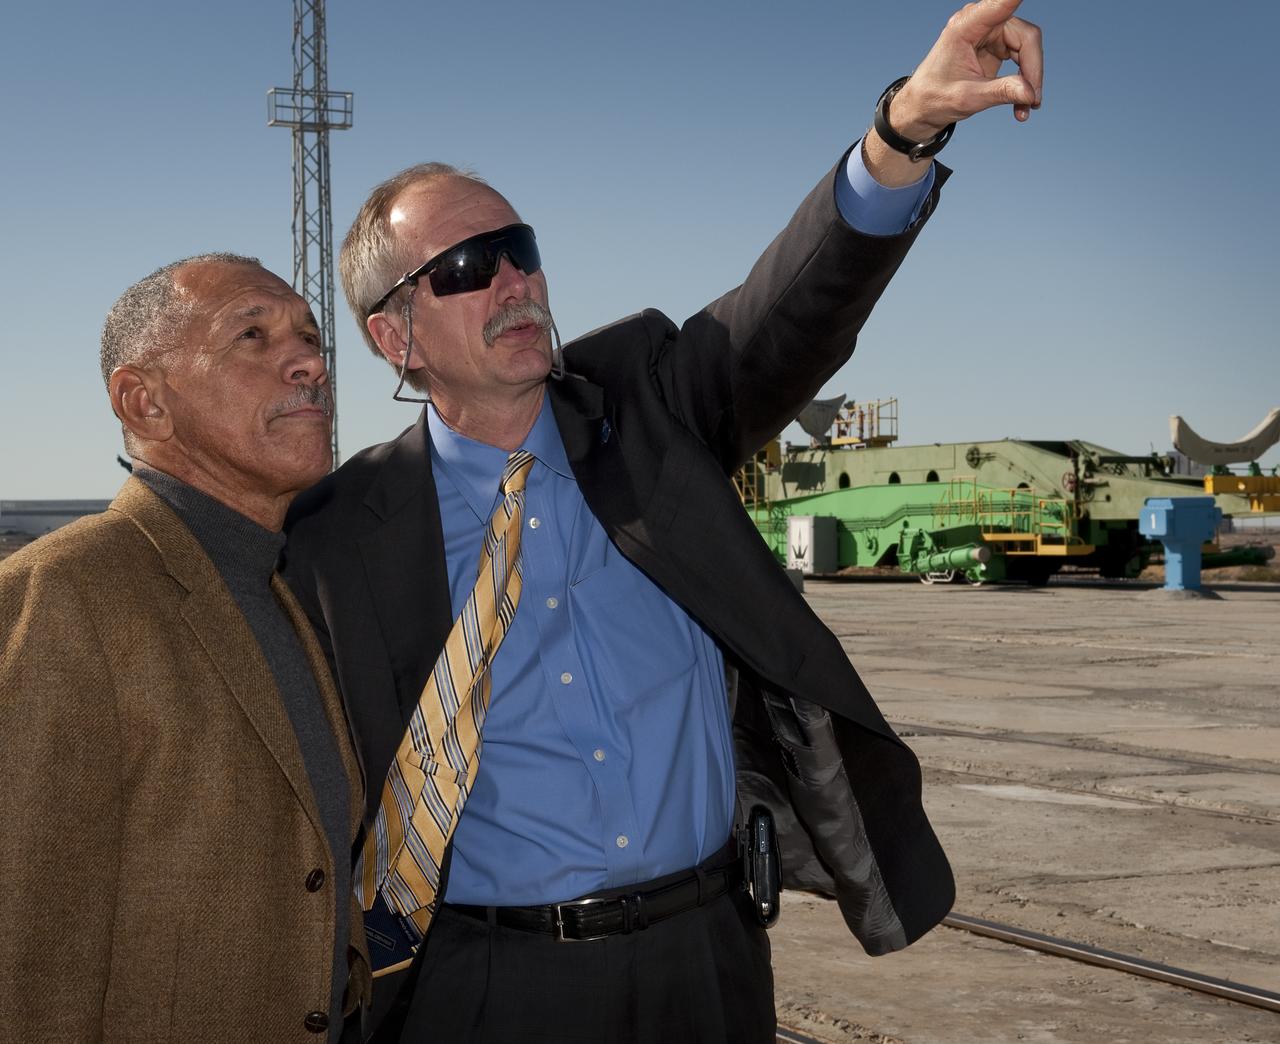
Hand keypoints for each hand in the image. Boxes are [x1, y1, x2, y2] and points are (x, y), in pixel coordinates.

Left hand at [892, 0, 1043, 139]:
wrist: (922, 107)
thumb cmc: (934, 98)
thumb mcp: (967, 98)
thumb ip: (1000, 92)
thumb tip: (1030, 93)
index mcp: (966, 26)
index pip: (1002, 5)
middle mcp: (981, 24)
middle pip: (1025, 36)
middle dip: (1032, 69)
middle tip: (1033, 100)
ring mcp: (990, 34)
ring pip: (1028, 48)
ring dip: (1030, 78)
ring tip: (1026, 107)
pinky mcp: (997, 47)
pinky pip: (1023, 58)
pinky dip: (1025, 81)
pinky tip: (1022, 103)